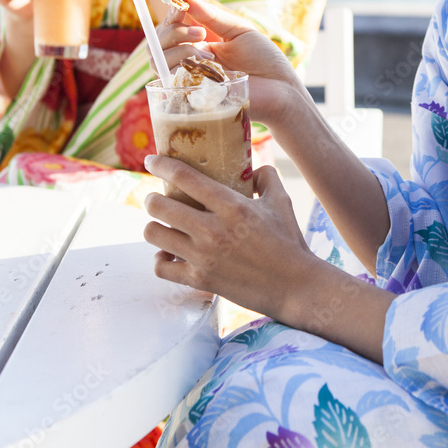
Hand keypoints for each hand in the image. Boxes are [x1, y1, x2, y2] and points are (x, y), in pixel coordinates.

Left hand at [143, 158, 319, 321]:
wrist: (295, 287)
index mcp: (231, 206)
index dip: (160, 164)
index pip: (183, 177)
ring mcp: (203, 257)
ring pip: (153, 234)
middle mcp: (212, 230)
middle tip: (157, 199)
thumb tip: (252, 169)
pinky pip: (161, 268)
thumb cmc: (289, 243)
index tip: (151, 161)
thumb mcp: (281, 202)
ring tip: (162, 226)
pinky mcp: (200, 280)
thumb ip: (266, 178)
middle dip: (152, 199)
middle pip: (158, 206)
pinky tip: (168, 255)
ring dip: (154, 227)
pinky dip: (160, 261)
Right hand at [155, 0, 305, 128]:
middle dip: (172, 32)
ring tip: (207, 53)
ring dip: (178, 50)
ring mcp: (189, 82)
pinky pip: (171, 84)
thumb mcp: (238, 30)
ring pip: (158, 63)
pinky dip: (184, 68)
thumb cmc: (264, 60)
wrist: (280, 90)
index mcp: (199, 45)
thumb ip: (211, 16)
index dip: (170, 16)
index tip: (180, 7)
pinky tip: (206, 66)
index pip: (169, 30)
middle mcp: (189, 63)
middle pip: (157, 46)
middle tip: (200, 32)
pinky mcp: (192, 99)